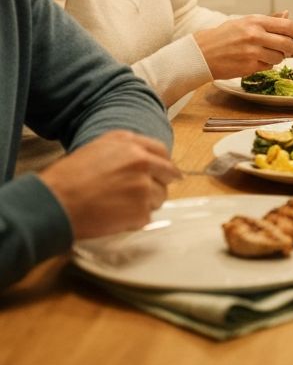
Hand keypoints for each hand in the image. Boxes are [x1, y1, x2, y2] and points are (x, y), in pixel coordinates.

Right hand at [39, 130, 180, 240]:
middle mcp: (141, 160)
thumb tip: (144, 159)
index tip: (165, 173)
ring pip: (160, 197)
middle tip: (150, 194)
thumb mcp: (97, 148)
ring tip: (121, 208)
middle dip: (160, 184)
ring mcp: (143, 185)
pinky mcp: (140, 209)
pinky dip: (135, 221)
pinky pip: (146, 217)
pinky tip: (116, 218)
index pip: (161, 152)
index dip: (163, 164)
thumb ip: (125, 149)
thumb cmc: (67, 178)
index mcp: (131, 143)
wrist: (53, 202)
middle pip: (168, 173)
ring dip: (147, 204)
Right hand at [195, 14, 292, 77]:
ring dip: (277, 57)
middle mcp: (255, 35)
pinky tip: (255, 60)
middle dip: (291, 47)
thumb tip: (287, 14)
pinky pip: (268, 66)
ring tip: (265, 53)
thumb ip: (268, 20)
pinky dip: (266, 64)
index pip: (287, 26)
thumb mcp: (245, 22)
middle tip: (287, 48)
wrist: (202, 53)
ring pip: (279, 57)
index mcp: (255, 21)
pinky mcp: (249, 67)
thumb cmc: (223, 36)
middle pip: (287, 43)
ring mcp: (252, 52)